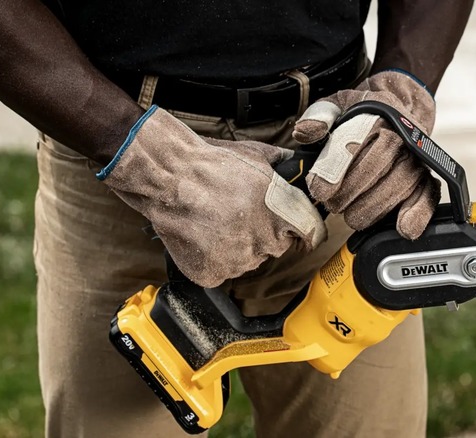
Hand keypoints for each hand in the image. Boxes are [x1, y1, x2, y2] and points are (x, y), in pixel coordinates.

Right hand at [96, 106, 326, 287]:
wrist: (168, 179)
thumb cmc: (211, 165)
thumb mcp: (255, 155)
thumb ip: (281, 163)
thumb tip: (294, 162)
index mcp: (280, 215)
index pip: (307, 234)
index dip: (297, 228)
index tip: (290, 227)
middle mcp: (262, 243)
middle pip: (275, 247)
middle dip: (263, 233)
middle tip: (240, 214)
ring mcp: (237, 262)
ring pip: (248, 259)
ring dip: (239, 246)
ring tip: (217, 221)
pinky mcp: (212, 274)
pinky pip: (222, 270)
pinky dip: (214, 258)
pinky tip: (204, 235)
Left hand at [292, 70, 439, 239]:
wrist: (403, 110)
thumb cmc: (366, 114)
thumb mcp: (338, 105)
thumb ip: (319, 116)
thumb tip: (304, 132)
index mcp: (378, 116)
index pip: (356, 144)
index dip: (335, 171)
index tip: (320, 191)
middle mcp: (402, 138)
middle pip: (377, 168)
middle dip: (350, 192)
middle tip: (333, 205)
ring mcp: (417, 159)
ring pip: (398, 186)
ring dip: (372, 208)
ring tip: (352, 216)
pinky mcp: (427, 177)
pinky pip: (428, 196)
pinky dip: (418, 214)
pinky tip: (403, 228)